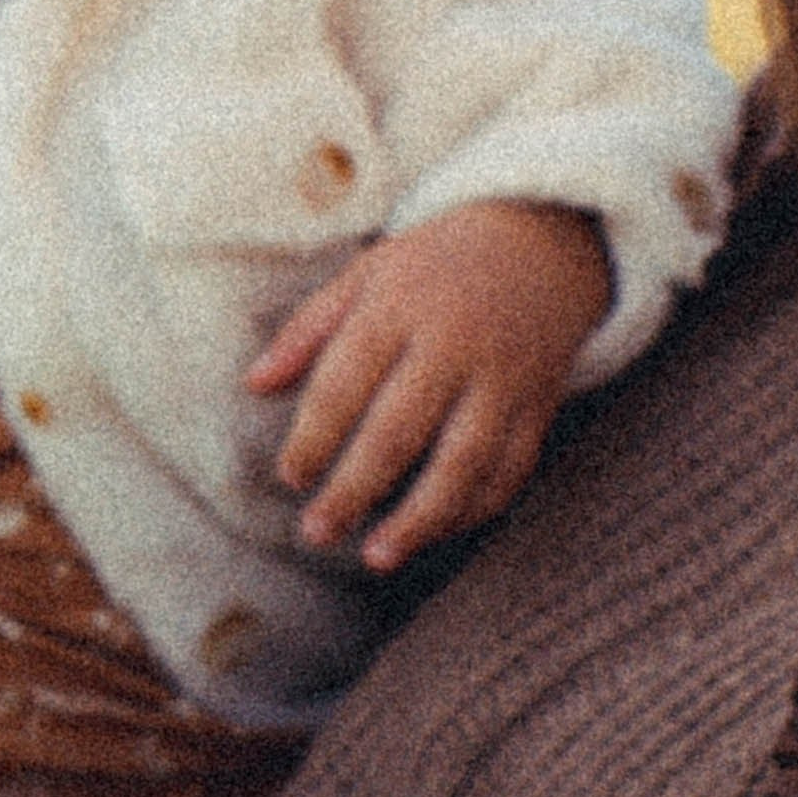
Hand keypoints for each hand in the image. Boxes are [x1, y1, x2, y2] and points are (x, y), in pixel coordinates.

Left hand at [247, 200, 610, 575]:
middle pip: (398, 431)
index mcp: (400, 307)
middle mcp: (454, 346)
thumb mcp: (368, 273)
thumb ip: (309, 329)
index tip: (290, 477)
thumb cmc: (435, 263)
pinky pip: (509, 469)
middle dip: (354, 490)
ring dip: (418, 519)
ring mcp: (503, 379)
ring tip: (376, 556)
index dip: (314, 437)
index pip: (346, 382)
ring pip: (462, 462)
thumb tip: (253, 384)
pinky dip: (473, 509)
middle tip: (317, 532)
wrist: (544, 240)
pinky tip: (434, 533)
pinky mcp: (540, 404)